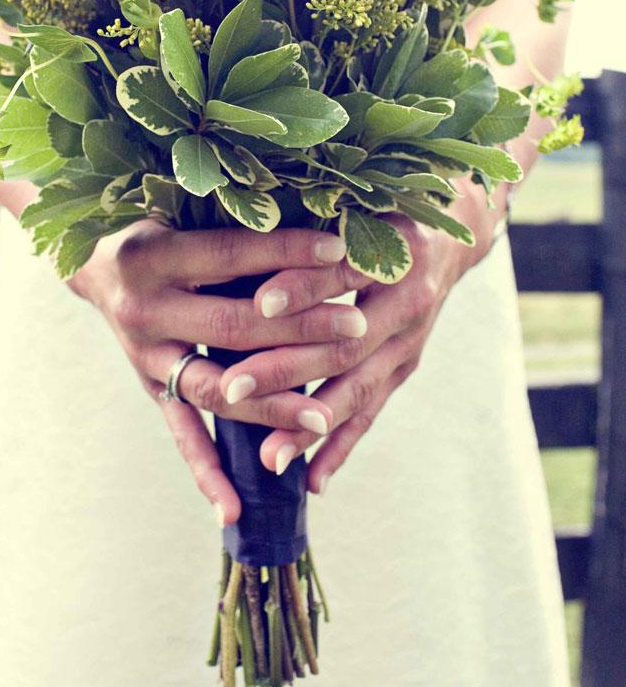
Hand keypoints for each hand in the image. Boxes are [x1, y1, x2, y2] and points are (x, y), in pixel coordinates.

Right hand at [67, 218, 368, 523]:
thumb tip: (314, 215)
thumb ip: (237, 219)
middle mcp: (143, 310)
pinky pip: (181, 436)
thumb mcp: (184, 210)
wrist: (91, 263)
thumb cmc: (157, 222)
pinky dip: (207, 474)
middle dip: (298, 328)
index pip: (230, 256)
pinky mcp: (149, 388)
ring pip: (214, 389)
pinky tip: (234, 511)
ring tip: (324, 418)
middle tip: (356, 326)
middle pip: (230, 326)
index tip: (338, 249)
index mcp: (152, 255)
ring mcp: (143, 357)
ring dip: (271, 404)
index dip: (284, 252)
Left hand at [218, 184, 503, 494]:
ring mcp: (410, 342)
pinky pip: (372, 413)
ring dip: (312, 425)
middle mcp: (408, 301)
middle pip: (344, 343)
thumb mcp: (357, 204)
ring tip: (270, 456)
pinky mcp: (405, 368)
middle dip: (286, 369)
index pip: (343, 273)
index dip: (302, 286)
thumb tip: (248, 232)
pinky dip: (341, 447)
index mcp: (395, 251)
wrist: (452, 233)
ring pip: (358, 388)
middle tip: (233, 387)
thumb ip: (313, 224)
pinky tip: (312, 481)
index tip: (258, 302)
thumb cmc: (382, 210)